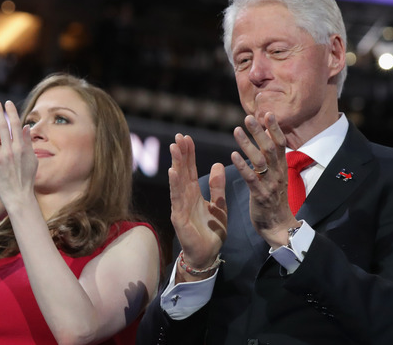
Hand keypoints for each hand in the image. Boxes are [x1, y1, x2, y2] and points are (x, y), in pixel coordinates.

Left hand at [0, 100, 36, 211]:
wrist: (18, 197)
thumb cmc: (26, 179)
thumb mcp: (32, 160)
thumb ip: (27, 143)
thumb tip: (25, 127)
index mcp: (21, 148)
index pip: (15, 125)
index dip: (11, 112)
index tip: (8, 103)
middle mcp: (10, 150)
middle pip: (3, 126)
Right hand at [168, 134, 226, 281]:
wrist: (207, 255)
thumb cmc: (210, 232)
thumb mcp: (219, 205)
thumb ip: (217, 187)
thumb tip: (217, 164)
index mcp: (193, 194)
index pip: (189, 170)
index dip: (188, 154)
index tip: (186, 137)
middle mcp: (183, 198)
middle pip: (181, 172)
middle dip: (180, 154)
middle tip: (178, 136)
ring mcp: (179, 207)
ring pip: (177, 183)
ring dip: (176, 164)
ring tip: (174, 149)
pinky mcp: (179, 218)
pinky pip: (177, 199)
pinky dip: (175, 185)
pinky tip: (173, 172)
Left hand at [231, 113, 297, 247]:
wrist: (279, 227)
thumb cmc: (274, 200)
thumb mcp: (276, 177)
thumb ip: (272, 160)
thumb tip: (268, 139)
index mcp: (281, 168)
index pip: (280, 144)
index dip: (275, 129)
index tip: (268, 113)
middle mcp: (278, 174)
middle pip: (270, 148)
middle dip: (259, 132)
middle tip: (248, 117)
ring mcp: (270, 184)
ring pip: (260, 160)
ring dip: (248, 144)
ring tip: (236, 130)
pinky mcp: (260, 195)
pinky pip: (251, 178)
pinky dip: (242, 165)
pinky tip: (233, 154)